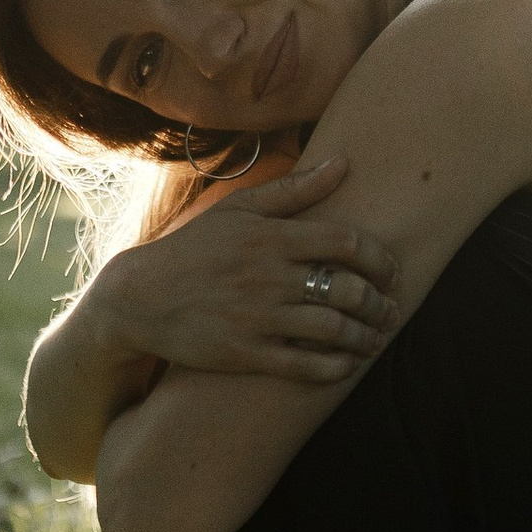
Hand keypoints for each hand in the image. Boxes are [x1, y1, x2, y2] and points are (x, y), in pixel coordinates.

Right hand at [91, 154, 398, 385]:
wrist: (140, 298)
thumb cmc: (195, 248)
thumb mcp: (239, 209)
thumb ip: (294, 190)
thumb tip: (344, 164)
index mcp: (270, 237)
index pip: (346, 241)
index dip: (380, 259)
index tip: (392, 272)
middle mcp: (268, 276)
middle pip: (348, 288)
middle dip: (380, 303)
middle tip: (389, 310)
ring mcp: (257, 318)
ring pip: (333, 330)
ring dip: (365, 337)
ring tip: (375, 338)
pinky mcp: (245, 354)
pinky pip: (305, 366)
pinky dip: (336, 367)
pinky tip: (347, 364)